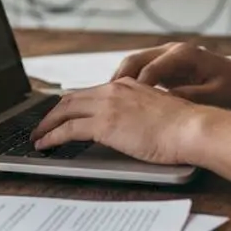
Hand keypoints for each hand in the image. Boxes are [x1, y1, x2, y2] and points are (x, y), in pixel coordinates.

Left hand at [30, 78, 208, 164]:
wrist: (192, 128)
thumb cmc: (183, 126)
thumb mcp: (156, 111)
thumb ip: (139, 112)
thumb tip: (130, 125)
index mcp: (127, 85)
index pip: (90, 92)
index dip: (72, 104)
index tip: (62, 113)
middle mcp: (114, 90)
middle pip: (72, 98)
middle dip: (54, 112)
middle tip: (43, 125)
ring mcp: (108, 105)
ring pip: (65, 111)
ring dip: (47, 124)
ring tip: (38, 136)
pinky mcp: (104, 124)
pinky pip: (68, 129)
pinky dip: (52, 136)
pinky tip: (45, 144)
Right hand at [113, 42, 230, 109]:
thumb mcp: (215, 96)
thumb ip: (189, 98)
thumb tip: (164, 103)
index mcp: (183, 54)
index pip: (149, 69)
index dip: (133, 88)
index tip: (119, 105)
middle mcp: (172, 50)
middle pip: (134, 61)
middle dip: (117, 81)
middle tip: (102, 101)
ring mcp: (167, 55)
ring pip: (133, 63)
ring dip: (118, 81)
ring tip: (103, 101)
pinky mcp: (166, 64)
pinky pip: (140, 70)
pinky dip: (127, 83)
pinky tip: (119, 100)